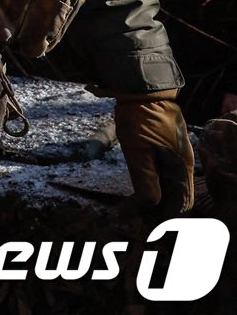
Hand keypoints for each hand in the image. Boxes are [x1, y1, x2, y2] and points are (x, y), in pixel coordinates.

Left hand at [113, 89, 194, 214]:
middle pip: (177, 198)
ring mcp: (178, 155)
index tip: (147, 229)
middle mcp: (184, 164)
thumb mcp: (136, 147)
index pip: (180, 203)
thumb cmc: (139, 116)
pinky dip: (155, 186)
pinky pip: (167, 175)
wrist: (143, 87)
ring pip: (172, 187)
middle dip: (159, 213)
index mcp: (180, 166)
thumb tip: (151, 204)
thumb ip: (144, 176)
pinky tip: (140, 190)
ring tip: (134, 211)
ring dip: (156, 200)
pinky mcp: (170, 148)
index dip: (165, 219)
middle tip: (135, 223)